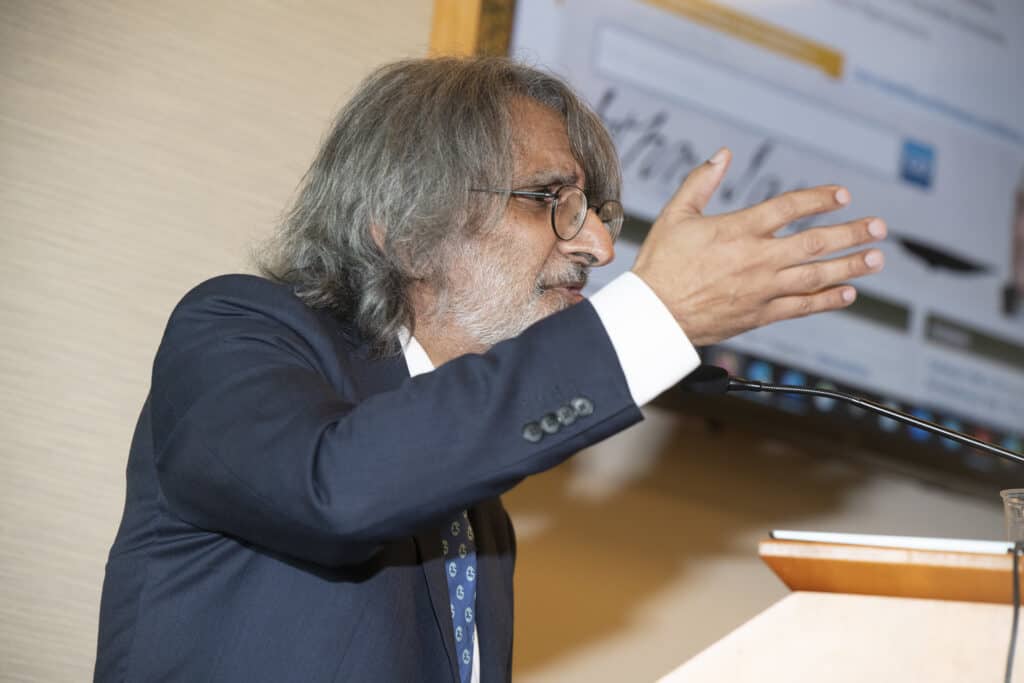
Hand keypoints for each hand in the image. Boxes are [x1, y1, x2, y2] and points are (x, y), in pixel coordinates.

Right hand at [632, 148, 886, 345]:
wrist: (654, 316)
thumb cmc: (661, 266)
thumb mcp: (675, 215)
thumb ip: (701, 182)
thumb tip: (722, 155)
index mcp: (738, 230)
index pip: (789, 208)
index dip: (819, 199)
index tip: (841, 196)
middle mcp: (757, 259)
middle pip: (815, 242)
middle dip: (852, 233)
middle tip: (878, 228)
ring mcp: (762, 289)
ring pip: (817, 275)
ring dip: (851, 265)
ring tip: (875, 258)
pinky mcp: (760, 315)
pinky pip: (802, 307)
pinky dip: (827, 300)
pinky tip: (847, 293)